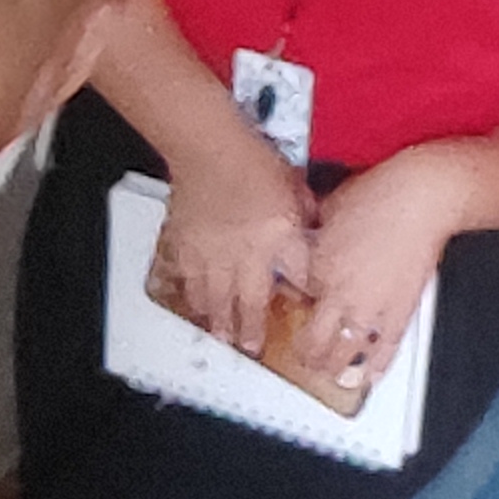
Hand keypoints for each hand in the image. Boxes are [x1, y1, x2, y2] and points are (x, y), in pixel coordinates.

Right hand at [147, 133, 315, 358]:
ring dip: (216, 319)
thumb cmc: (253, 162)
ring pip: (211, 298)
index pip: (293, 281)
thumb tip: (315, 226)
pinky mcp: (183, 244)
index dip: (299, 303)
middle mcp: (242, 257)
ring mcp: (210, 254)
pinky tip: (187, 299)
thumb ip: (305, 214)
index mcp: (275, 242)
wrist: (210, 149)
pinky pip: (183, 277)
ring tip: (216, 335)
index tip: (301, 321)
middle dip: (248, 330)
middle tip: (248, 348)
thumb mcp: (295, 189)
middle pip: (245, 304)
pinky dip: (186, 292)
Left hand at [283, 149, 464, 412]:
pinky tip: (371, 375)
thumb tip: (312, 234)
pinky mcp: (401, 312)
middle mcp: (340, 296)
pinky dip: (376, 366)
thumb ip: (316, 229)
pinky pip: (384, 348)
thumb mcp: (330, 207)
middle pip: (314, 342)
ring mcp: (371, 308)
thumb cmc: (379, 194)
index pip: (295, 299)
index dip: (293, 305)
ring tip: (331, 375)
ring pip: (345, 354)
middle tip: (305, 358)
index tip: (295, 308)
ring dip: (334, 369)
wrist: (422, 197)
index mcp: (317, 268)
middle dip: (307, 355)